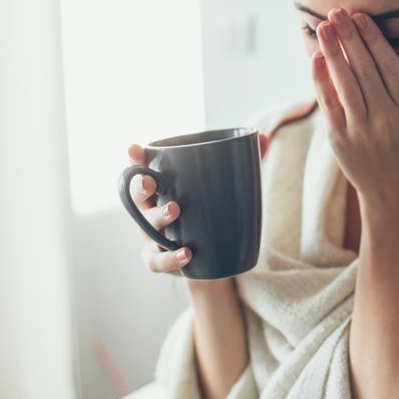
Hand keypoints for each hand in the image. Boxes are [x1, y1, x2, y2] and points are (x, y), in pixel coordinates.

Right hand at [127, 133, 269, 279]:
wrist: (210, 257)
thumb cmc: (211, 213)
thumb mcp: (224, 189)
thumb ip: (244, 164)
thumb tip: (265, 137)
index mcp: (162, 188)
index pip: (141, 168)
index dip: (134, 158)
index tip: (134, 148)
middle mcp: (149, 210)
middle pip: (135, 196)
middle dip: (139, 186)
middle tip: (152, 181)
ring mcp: (151, 236)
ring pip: (145, 228)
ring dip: (157, 218)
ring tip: (175, 210)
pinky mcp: (159, 260)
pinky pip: (157, 261)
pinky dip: (170, 258)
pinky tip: (187, 253)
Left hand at [311, 7, 398, 226]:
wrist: (394, 196)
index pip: (390, 67)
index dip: (374, 40)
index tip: (363, 17)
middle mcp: (386, 120)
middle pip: (365, 70)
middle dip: (350, 37)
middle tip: (338, 11)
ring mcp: (361, 130)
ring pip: (345, 83)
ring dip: (333, 52)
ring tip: (323, 27)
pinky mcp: (340, 140)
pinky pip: (329, 104)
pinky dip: (321, 80)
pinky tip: (317, 58)